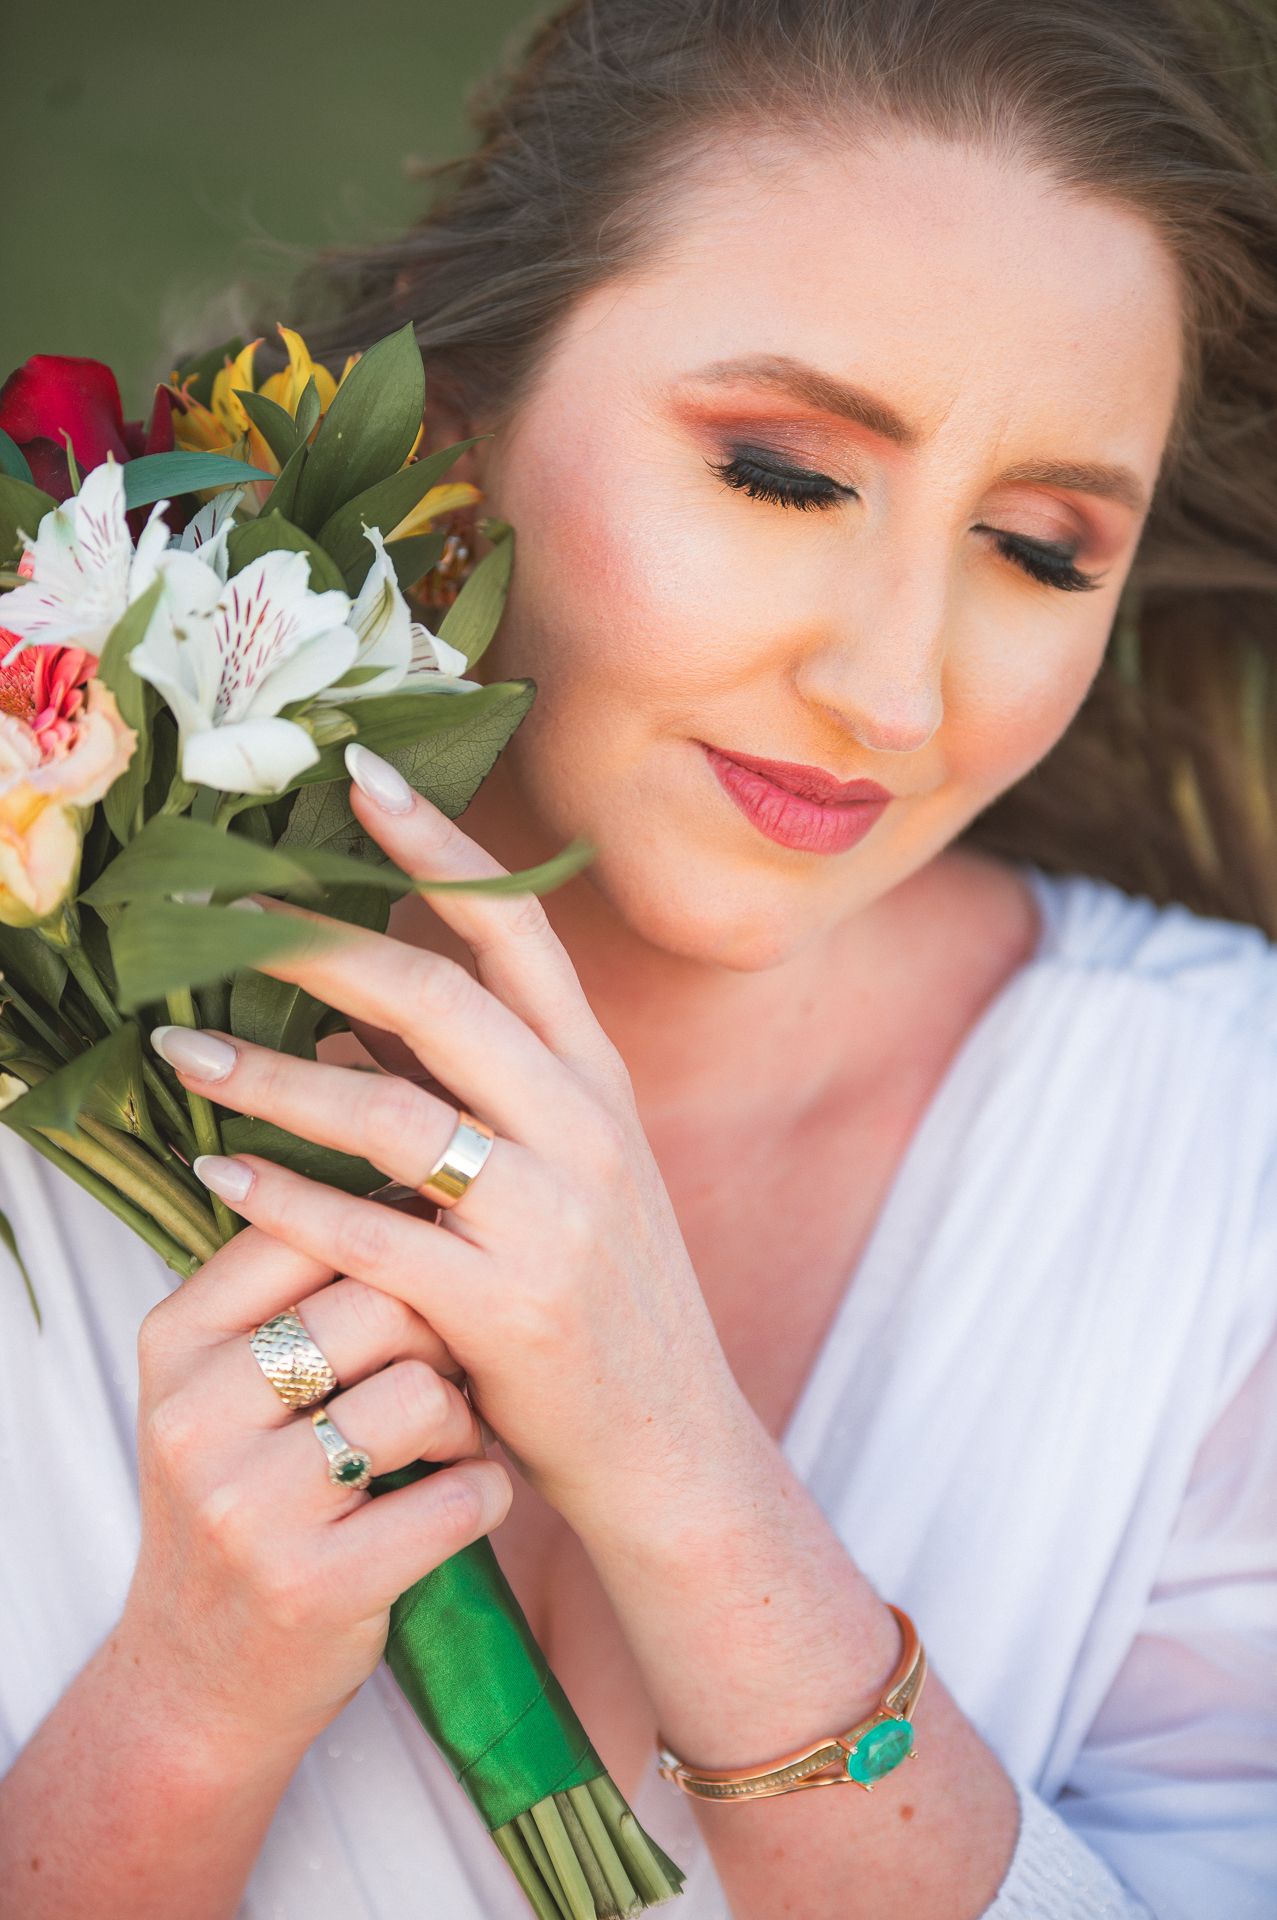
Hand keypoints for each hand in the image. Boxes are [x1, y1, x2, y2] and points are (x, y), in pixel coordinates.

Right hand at [122, 1225, 512, 1761]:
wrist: (200, 1675)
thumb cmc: (246, 1495)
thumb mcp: (225, 1384)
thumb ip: (293, 1285)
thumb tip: (415, 1174)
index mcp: (175, 1340)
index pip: (310, 1225)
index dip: (400, 1235)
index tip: (435, 1261)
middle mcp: (196, 1415)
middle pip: (382, 1300)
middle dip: (446, 1331)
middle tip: (453, 1368)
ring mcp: (248, 1506)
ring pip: (421, 1393)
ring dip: (465, 1418)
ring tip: (451, 1441)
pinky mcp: (313, 1584)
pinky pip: (458, 1496)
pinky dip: (486, 1492)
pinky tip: (463, 1500)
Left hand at [158, 746, 748, 1536]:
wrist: (669, 1446)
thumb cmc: (599, 1296)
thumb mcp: (564, 1173)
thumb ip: (467, 1087)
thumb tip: (340, 1014)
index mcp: (599, 1080)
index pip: (518, 931)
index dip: (438, 845)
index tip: (359, 775)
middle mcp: (585, 1128)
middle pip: (436, 995)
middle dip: (314, 941)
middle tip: (212, 912)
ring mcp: (553, 1217)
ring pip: (390, 1111)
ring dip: (270, 1075)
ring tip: (176, 1051)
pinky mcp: (505, 1310)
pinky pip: (371, 1233)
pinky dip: (287, 1197)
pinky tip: (220, 1174)